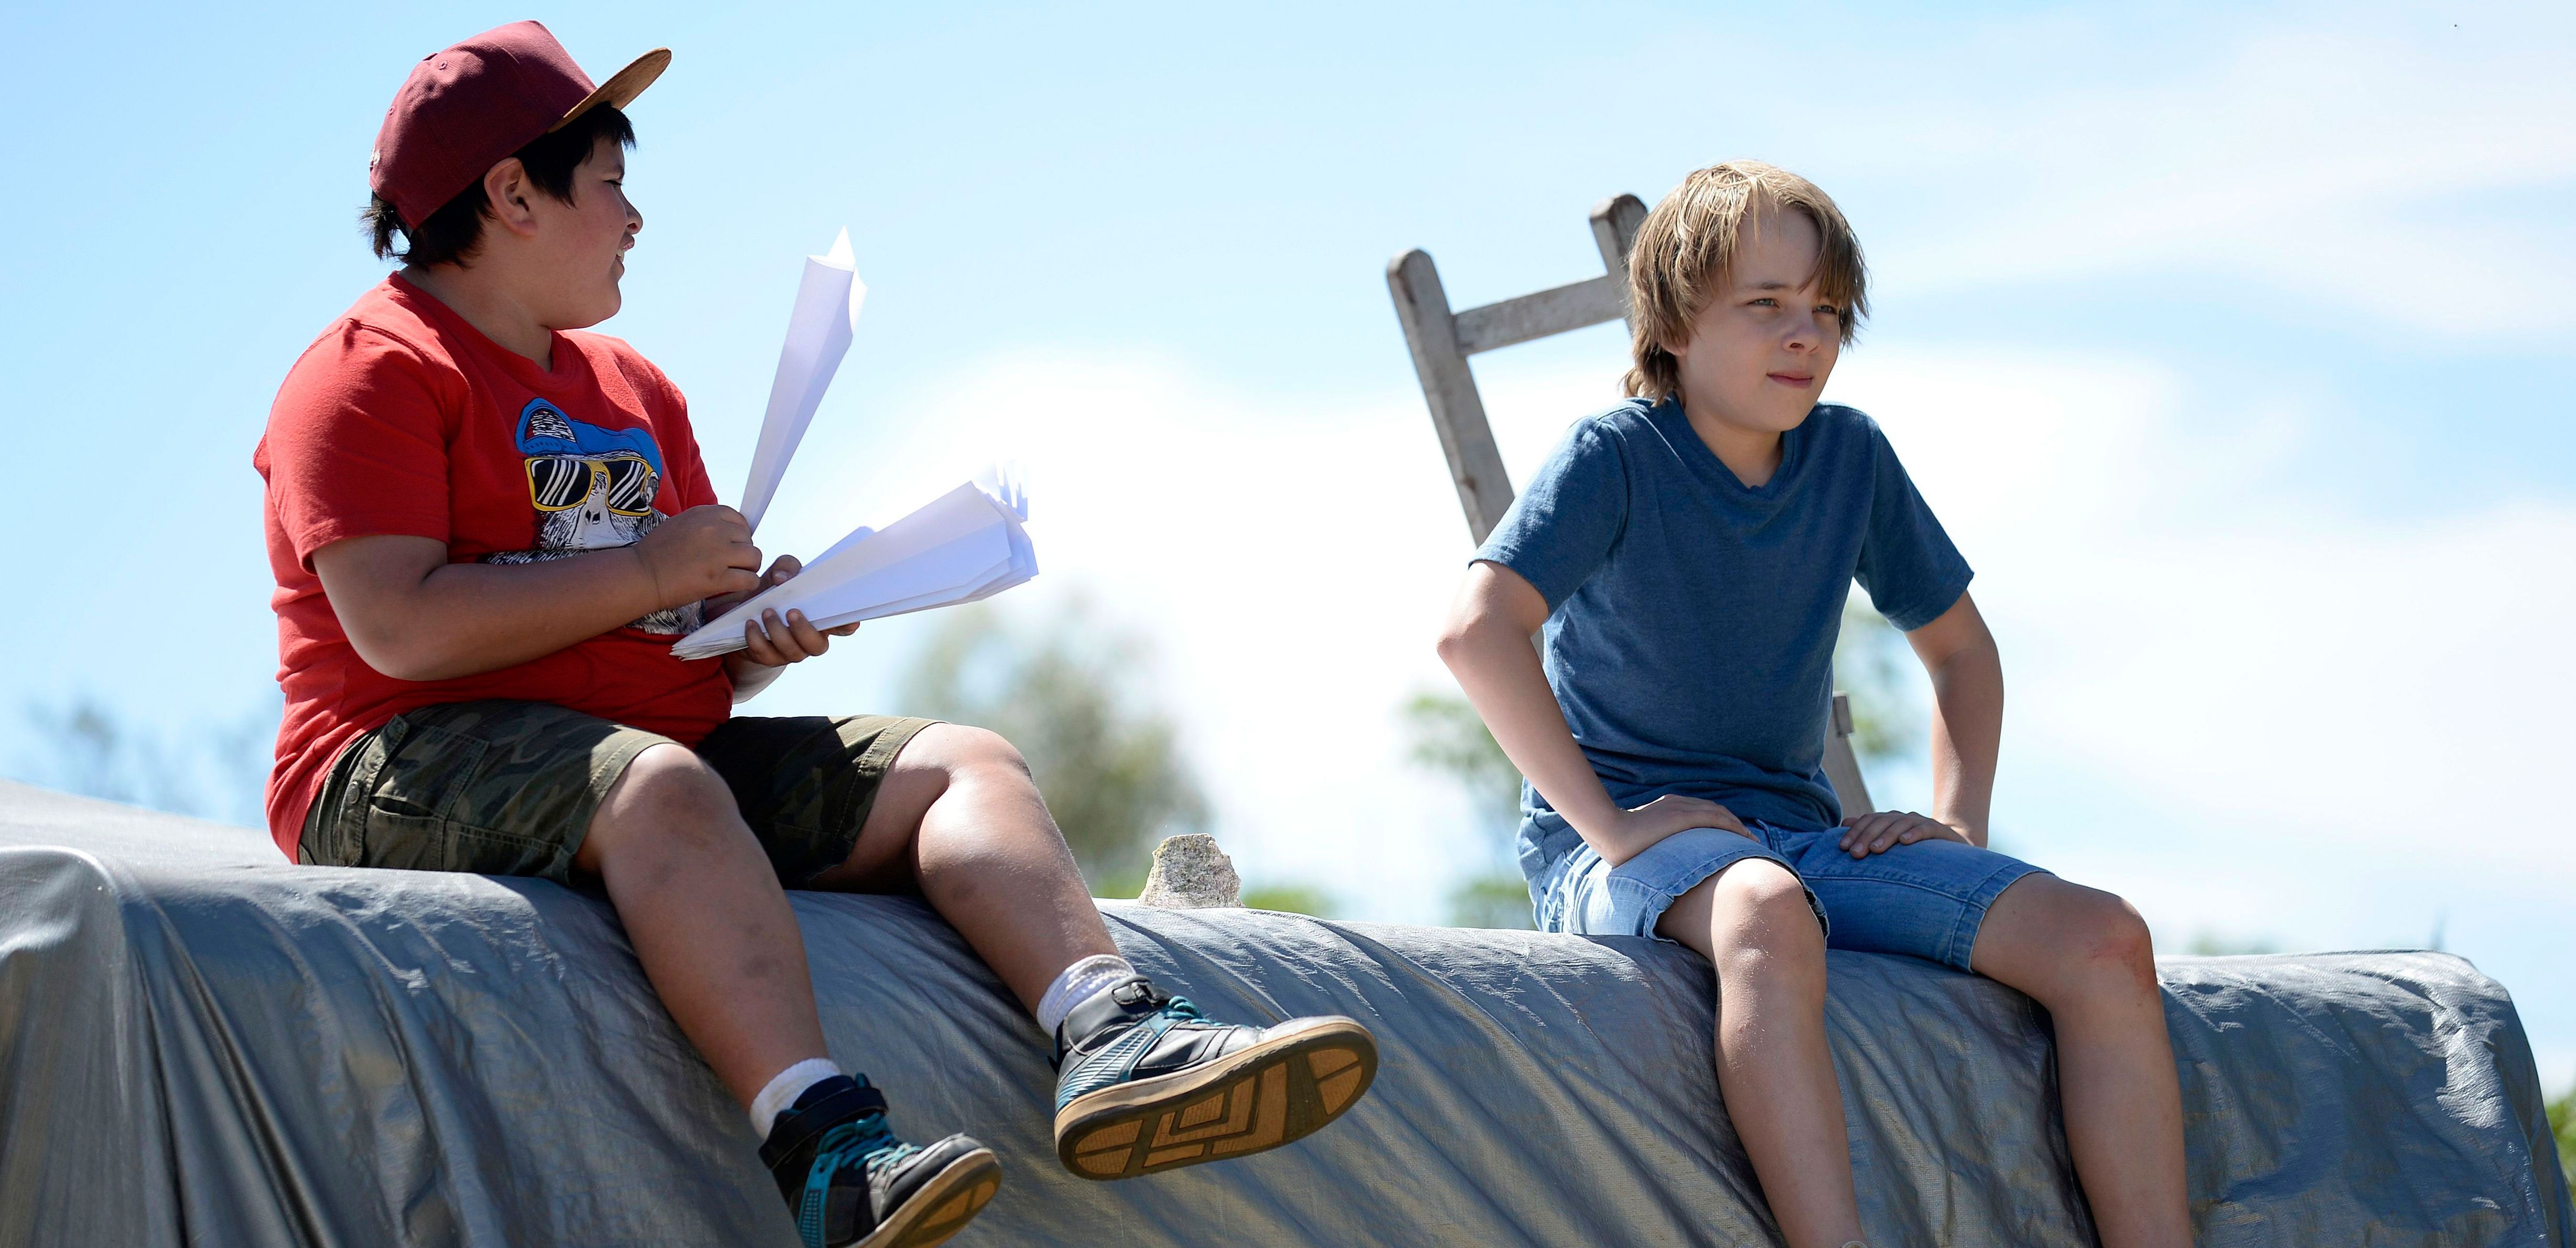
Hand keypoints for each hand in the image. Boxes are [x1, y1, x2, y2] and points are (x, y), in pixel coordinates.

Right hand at [633, 505, 759, 608]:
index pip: (738, 519)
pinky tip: (736, 586)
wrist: (640, 575)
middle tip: (731, 563)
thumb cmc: (656, 553)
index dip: (739, 534)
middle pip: (748, 539)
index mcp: (704, 514)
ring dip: (748, 567)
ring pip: (754, 557)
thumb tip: (729, 531)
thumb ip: (705, 524)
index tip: (731, 545)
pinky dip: (747, 584)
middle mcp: (713, 530)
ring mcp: (717, 554)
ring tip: (736, 574)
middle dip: (743, 552)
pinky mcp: (718, 578)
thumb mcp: (681, 524)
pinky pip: (749, 579)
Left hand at [730, 556, 858, 668]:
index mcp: (820, 619)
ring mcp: (790, 652)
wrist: (742, 613)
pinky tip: (751, 624)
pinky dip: (757, 639)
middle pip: (818, 646)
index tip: (848, 620)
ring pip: (792, 652)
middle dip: (804, 630)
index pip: (842, 626)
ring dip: (778, 632)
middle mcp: (809, 639)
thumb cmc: (770, 592)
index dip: (847, 625)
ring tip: (767, 613)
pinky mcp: (768, 658)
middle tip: (791, 611)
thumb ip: (786, 567)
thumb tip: (782, 578)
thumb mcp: (779, 574)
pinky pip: (766, 655)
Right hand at [1600, 794, 1750, 865]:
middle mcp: (1678, 804)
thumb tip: (1659, 859)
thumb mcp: (1640, 838)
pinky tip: (1742, 837)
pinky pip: (1715, 819)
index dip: (1721, 822)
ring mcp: (1680, 809)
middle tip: (1749, 840)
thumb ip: (1654, 841)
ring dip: (1737, 826)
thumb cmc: (1619, 841)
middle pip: (1715, 811)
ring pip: (1719, 814)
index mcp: (1669, 807)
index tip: (1733, 836)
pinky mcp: (1682, 817)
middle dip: (1734, 824)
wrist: (1609, 832)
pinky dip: (1731, 826)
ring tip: (1751, 841)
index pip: (1703, 811)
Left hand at [1837, 810, 1974, 857]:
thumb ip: (1869, 832)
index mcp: (1890, 820)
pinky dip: (1914, 834)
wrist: (1952, 848)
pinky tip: (1905, 842)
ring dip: (1886, 836)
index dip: (1855, 832)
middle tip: (1855, 854)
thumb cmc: (1915, 849)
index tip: (1842, 848)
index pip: (1868, 821)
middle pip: (1881, 822)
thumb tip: (1844, 822)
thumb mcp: (1891, 842)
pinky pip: (1925, 829)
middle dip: (1865, 836)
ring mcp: (1920, 822)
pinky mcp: (1938, 830)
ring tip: (1875, 849)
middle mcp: (1903, 818)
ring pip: (1900, 825)